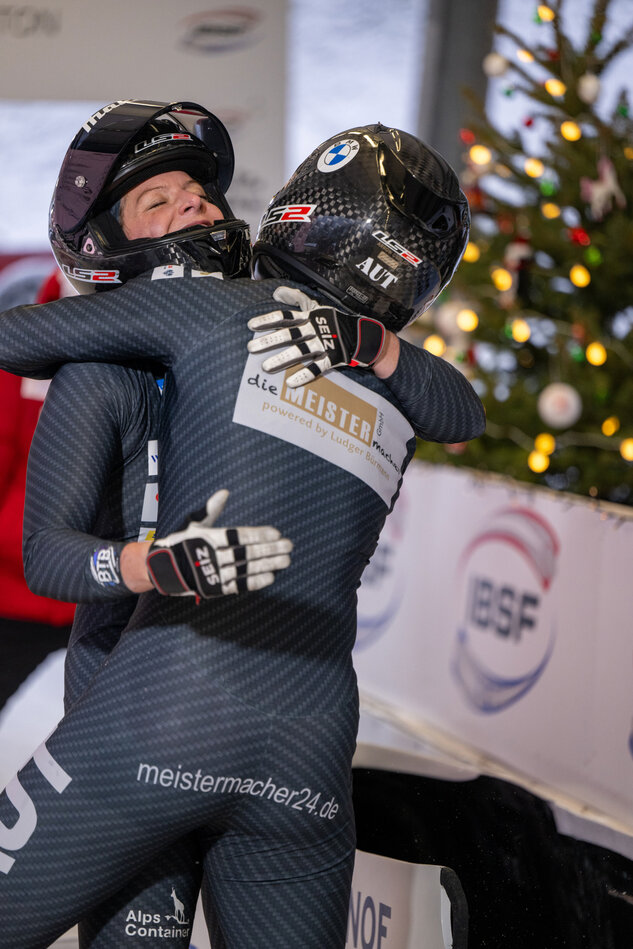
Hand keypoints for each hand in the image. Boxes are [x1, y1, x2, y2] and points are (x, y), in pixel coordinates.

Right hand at [146, 490, 292, 598]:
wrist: (161, 570)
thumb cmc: (180, 543)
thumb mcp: (193, 524)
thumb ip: (211, 510)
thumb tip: (225, 492)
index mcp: (207, 537)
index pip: (237, 535)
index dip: (257, 534)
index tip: (276, 533)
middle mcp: (210, 555)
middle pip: (245, 552)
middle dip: (269, 549)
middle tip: (289, 545)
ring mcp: (212, 573)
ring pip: (245, 568)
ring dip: (267, 565)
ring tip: (286, 560)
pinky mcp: (214, 588)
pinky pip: (237, 585)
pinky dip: (254, 582)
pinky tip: (271, 577)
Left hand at [247, 286, 385, 386]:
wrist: (362, 335)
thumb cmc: (334, 321)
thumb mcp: (315, 307)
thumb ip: (295, 299)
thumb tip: (275, 292)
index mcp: (310, 316)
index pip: (286, 316)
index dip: (268, 320)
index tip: (251, 326)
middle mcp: (315, 328)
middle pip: (289, 334)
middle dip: (269, 340)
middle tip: (251, 347)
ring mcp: (325, 344)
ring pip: (301, 351)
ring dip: (282, 359)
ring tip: (265, 367)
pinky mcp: (334, 358)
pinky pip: (318, 367)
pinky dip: (304, 375)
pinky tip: (290, 383)